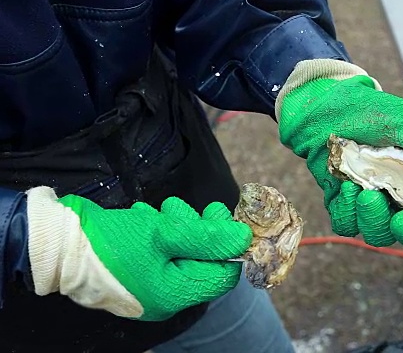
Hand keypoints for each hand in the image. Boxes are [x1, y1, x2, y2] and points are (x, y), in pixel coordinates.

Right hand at [25, 186, 251, 320]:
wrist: (55, 245)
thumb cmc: (110, 243)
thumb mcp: (163, 234)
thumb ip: (207, 237)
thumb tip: (244, 238)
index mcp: (175, 294)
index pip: (223, 274)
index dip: (227, 244)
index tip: (221, 214)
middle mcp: (164, 295)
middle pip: (200, 260)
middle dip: (195, 229)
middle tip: (181, 209)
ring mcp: (148, 284)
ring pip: (179, 250)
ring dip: (173, 225)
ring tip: (156, 213)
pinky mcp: (135, 270)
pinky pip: (158, 250)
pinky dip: (155, 231)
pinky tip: (142, 218)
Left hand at [278, 74, 402, 246]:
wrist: (326, 108)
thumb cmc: (372, 112)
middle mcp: (400, 196)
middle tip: (402, 220)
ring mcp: (372, 203)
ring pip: (379, 234)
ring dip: (373, 217)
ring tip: (363, 190)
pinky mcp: (345, 205)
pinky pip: (348, 225)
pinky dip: (347, 210)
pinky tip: (345, 186)